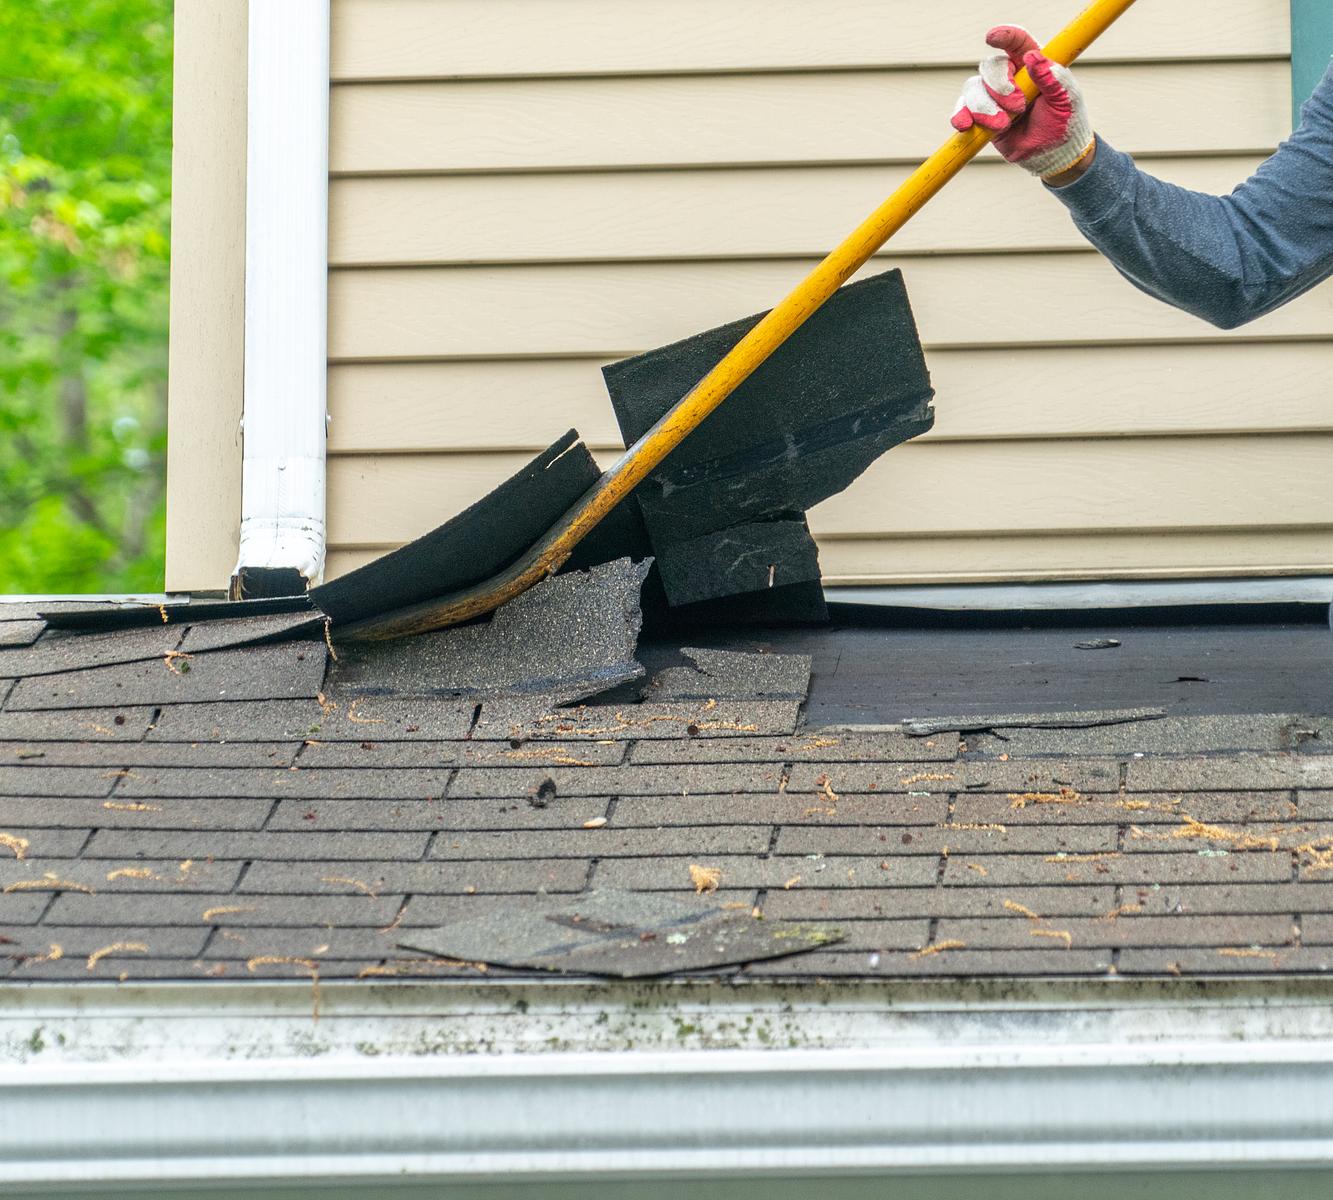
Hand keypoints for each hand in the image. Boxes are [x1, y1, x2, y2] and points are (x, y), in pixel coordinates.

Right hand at [951, 25, 1095, 181]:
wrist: (1053, 155)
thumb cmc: (1064, 122)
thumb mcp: (1066, 98)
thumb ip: (1051, 78)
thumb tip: (1032, 58)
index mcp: (1032, 65)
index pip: (1016, 42)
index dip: (1004, 36)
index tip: (992, 38)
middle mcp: (1010, 77)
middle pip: (990, 66)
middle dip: (999, 87)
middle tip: (1018, 108)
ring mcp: (993, 97)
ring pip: (973, 88)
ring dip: (984, 107)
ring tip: (1002, 125)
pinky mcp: (981, 117)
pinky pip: (962, 110)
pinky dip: (960, 115)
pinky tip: (964, 125)